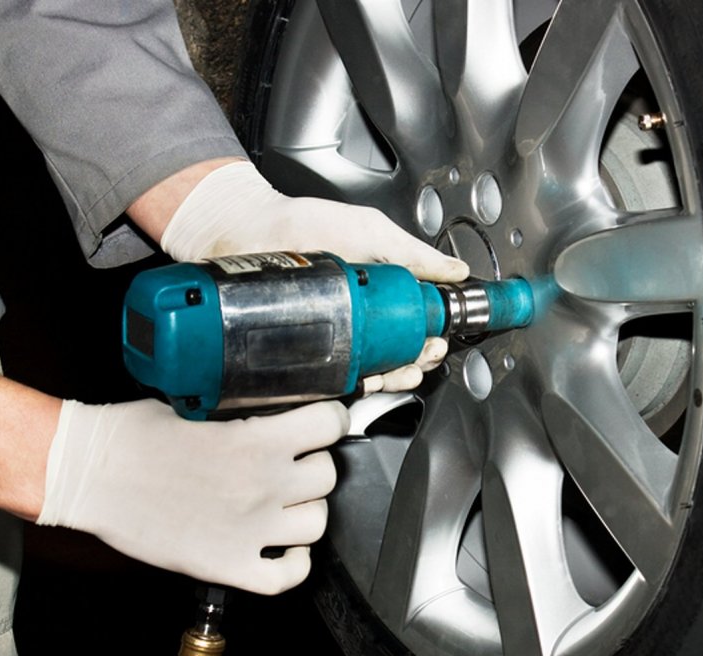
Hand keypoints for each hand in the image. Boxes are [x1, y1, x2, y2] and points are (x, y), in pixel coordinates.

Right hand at [37, 398, 349, 594]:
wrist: (88, 476)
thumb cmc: (131, 436)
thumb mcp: (195, 406)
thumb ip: (241, 415)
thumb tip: (267, 413)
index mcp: (257, 440)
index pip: (330, 426)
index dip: (331, 420)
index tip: (324, 422)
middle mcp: (263, 486)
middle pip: (327, 476)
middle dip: (314, 464)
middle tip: (294, 462)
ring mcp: (249, 530)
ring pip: (317, 523)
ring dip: (306, 511)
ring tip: (286, 503)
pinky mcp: (227, 565)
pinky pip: (287, 576)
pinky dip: (294, 563)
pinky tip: (283, 548)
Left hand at [155, 160, 466, 394]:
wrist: (247, 231)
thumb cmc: (303, 223)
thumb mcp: (370, 231)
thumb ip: (414, 253)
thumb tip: (455, 271)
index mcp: (380, 292)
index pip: (416, 324)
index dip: (432, 336)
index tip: (437, 338)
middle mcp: (360, 318)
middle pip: (402, 353)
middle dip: (418, 360)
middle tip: (422, 353)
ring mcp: (334, 338)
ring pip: (376, 371)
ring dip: (395, 377)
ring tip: (398, 370)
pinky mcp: (308, 355)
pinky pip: (338, 380)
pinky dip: (359, 386)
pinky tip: (367, 379)